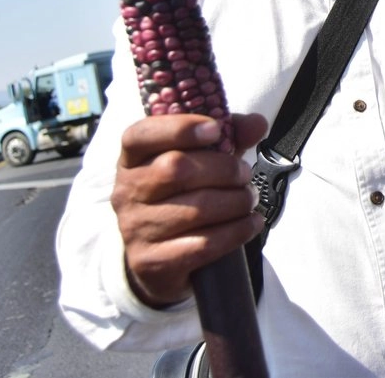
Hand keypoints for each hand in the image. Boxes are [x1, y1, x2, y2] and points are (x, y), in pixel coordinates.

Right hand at [111, 112, 268, 307]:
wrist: (160, 258)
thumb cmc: (184, 195)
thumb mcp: (202, 160)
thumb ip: (228, 136)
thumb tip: (257, 123)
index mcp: (132, 159)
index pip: (141, 135)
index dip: (179, 128)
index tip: (215, 130)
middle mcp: (127, 192)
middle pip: (177, 169)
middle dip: (224, 169)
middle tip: (245, 175)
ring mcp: (135, 229)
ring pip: (195, 209)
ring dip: (235, 202)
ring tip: (248, 200)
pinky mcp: (151, 262)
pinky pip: (202, 244)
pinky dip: (236, 231)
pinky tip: (250, 224)